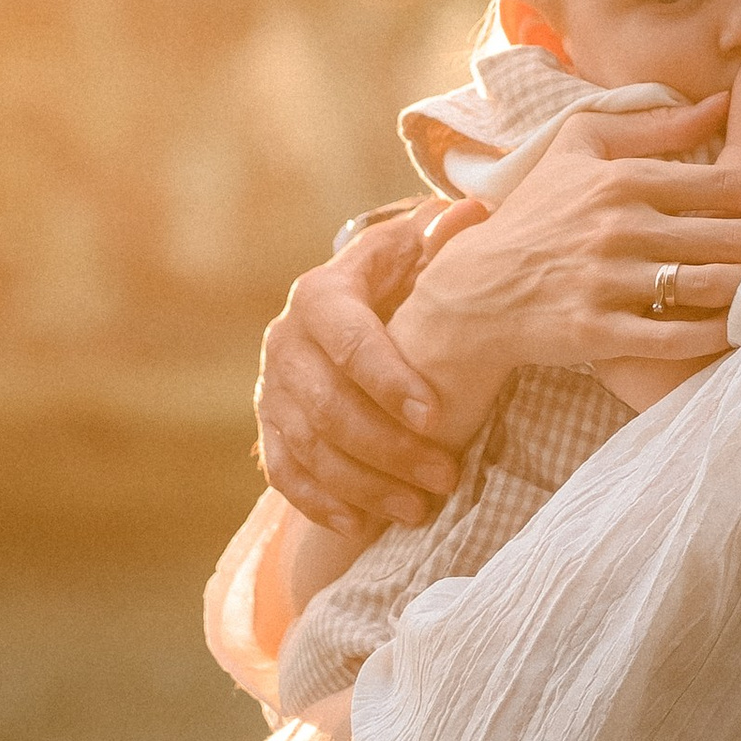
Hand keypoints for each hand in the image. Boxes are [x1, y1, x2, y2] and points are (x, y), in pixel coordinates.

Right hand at [257, 207, 456, 537]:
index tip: (438, 417)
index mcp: (321, 294)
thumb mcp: (416, 252)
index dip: (390, 381)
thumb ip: (441, 241)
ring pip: (309, 448)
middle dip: (389, 449)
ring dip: (364, 485)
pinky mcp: (268, 426)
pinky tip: (362, 525)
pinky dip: (320, 503)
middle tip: (445, 477)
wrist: (352, 307)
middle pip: (329, 406)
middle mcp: (285, 340)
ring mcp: (271, 388)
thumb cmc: (402, 281)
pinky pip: (284, 474)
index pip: (350, 340)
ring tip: (419, 509)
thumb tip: (472, 215)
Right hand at [403, 95, 740, 394]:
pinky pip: (674, 335)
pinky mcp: (598, 330)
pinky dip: (716, 333)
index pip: (723, 183)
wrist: (477, 288)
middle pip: (727, 235)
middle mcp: (619, 227)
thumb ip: (652, 124)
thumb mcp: (580, 147)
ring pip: (707, 285)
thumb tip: (718, 102)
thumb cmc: (538, 212)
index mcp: (623, 179)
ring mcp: (608, 281)